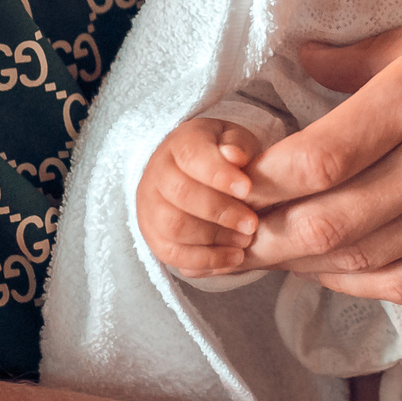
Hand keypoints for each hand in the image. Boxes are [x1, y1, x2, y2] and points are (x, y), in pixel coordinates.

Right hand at [139, 118, 270, 277]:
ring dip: (212, 238)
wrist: (192, 171)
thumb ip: (237, 146)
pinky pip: (170, 253)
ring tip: (244, 241)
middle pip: (181, 194)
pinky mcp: (152, 233)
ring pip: (173, 226)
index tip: (247, 189)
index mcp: (180, 143)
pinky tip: (232, 258)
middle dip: (219, 212)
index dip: (218, 174)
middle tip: (251, 224)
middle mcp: (157, 172)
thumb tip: (234, 155)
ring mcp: (149, 204)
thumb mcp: (234, 141)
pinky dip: (203, 260)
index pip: (191, 155)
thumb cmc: (222, 156)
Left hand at [236, 0, 401, 302]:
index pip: (315, 158)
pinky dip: (357, 281)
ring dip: (300, 261)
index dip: (257, 176)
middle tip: (231, 221)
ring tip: (266, 245)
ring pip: (358, 262)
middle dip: (262, 231)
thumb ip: (372, 52)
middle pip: (323, 224)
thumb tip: (303, 61)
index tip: (231, 167)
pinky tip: (333, 266)